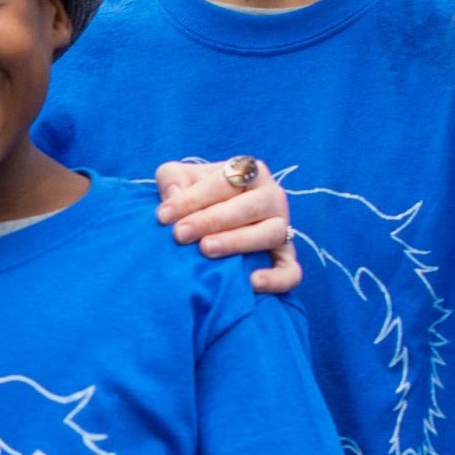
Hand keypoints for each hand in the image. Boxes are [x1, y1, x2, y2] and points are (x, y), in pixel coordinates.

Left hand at [154, 157, 302, 295]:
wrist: (212, 224)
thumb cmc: (196, 197)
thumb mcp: (181, 179)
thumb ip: (172, 178)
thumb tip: (172, 197)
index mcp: (248, 172)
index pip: (226, 181)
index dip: (194, 197)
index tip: (164, 215)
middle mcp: (270, 197)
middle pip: (251, 206)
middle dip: (213, 220)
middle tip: (181, 234)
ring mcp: (282, 227)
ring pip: (272, 233)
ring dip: (238, 241)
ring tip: (206, 249)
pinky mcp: (285, 258)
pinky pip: (291, 270)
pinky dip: (277, 278)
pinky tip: (252, 282)